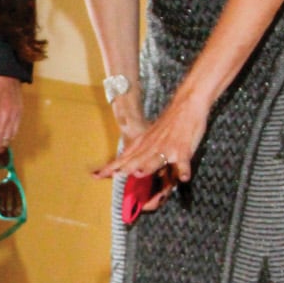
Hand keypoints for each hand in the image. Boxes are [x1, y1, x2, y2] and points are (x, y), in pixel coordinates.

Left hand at [95, 89, 209, 210]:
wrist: (186, 104)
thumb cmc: (169, 122)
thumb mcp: (150, 135)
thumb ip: (140, 150)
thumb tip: (131, 166)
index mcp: (143, 144)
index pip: (124, 158)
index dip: (111, 167)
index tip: (96, 176)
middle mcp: (152, 147)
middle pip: (136, 159)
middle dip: (125, 168)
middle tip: (114, 175)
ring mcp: (167, 149)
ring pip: (155, 159)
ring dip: (148, 166)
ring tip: (138, 173)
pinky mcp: (183, 149)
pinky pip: (183, 162)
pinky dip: (184, 170)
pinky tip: (184, 178)